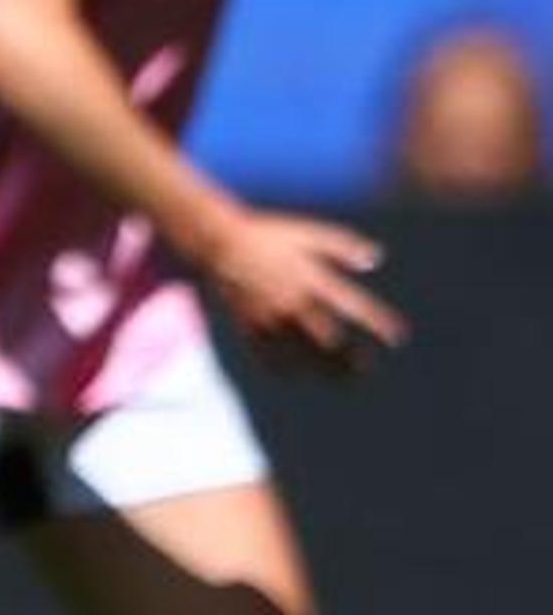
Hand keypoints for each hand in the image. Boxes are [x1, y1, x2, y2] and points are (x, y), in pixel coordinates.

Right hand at [207, 210, 406, 374]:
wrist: (219, 243)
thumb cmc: (268, 235)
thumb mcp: (309, 233)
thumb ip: (343, 246)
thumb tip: (375, 260)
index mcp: (312, 278)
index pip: (352, 306)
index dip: (376, 323)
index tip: (396, 337)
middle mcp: (292, 302)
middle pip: (328, 340)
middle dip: (348, 358)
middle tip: (365, 368)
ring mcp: (269, 317)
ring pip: (300, 354)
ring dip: (323, 369)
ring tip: (342, 381)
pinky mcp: (248, 326)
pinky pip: (268, 356)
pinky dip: (284, 368)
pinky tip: (297, 375)